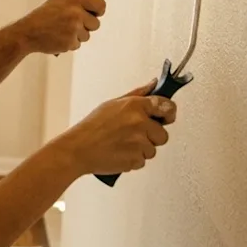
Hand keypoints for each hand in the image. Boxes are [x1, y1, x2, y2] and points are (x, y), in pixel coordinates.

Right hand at [14, 0, 105, 55]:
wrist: (27, 32)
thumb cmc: (43, 14)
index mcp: (75, 0)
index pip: (100, 5)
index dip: (99, 10)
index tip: (94, 13)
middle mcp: (76, 14)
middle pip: (96, 23)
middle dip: (87, 25)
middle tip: (72, 24)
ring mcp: (74, 29)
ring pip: (87, 35)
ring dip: (78, 35)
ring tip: (62, 31)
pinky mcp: (70, 43)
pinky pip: (78, 44)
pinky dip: (70, 43)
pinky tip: (59, 38)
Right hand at [57, 80, 175, 175]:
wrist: (78, 149)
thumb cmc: (92, 127)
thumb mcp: (112, 104)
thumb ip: (137, 95)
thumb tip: (154, 84)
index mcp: (135, 105)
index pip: (167, 106)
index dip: (169, 113)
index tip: (167, 117)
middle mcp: (140, 122)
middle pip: (163, 134)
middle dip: (151, 136)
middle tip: (133, 135)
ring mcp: (139, 142)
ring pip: (153, 149)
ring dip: (141, 149)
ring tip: (123, 145)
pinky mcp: (136, 159)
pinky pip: (143, 161)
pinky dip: (133, 160)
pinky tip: (120, 153)